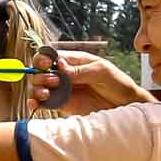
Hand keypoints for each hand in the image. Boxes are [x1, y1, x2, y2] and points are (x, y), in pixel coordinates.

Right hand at [36, 49, 153, 113]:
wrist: (125, 105)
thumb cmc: (117, 82)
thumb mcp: (101, 71)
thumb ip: (80, 70)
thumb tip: (60, 66)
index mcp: (73, 60)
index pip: (51, 55)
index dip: (43, 58)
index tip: (46, 64)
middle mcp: (64, 74)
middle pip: (40, 70)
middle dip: (40, 75)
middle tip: (54, 82)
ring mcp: (62, 89)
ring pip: (38, 86)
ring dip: (36, 89)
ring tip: (46, 94)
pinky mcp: (61, 104)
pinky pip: (43, 103)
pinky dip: (35, 103)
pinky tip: (34, 104)